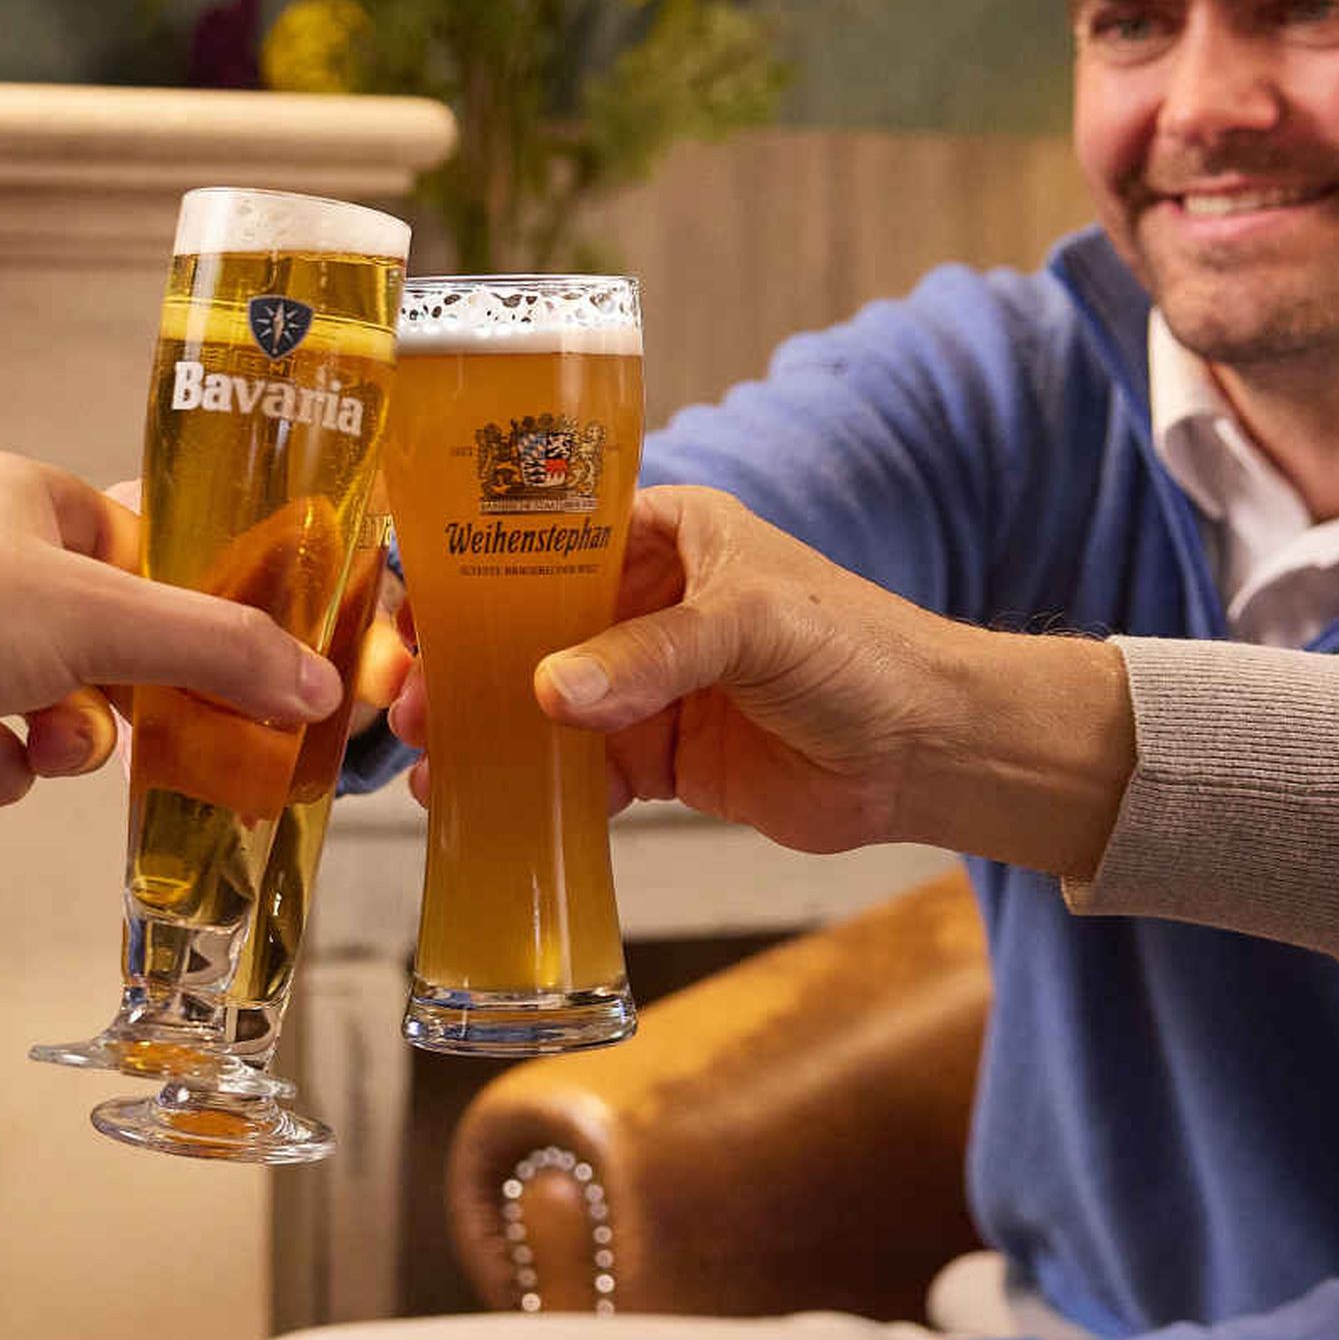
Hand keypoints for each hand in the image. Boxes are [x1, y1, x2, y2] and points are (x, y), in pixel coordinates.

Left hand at [0, 451, 338, 804]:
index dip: (192, 605)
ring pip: (53, 702)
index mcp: (32, 500)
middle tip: (134, 719)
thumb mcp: (103, 621)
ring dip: (57, 740)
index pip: (146, 544)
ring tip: (37, 742)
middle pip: (108, 640)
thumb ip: (218, 650)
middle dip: (120, 699)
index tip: (233, 657)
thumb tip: (313, 685)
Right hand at [448, 485, 1137, 871]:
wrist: (932, 750)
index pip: (541, 535)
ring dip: (481, 730)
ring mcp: (645, 683)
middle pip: (521, 625)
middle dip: (458, 662)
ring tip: (426, 761)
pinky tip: (478, 805)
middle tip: (407, 702)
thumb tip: (550, 692)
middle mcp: (642, 602)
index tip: (415, 610)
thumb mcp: (751, 627)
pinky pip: (574, 768)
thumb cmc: (860, 649)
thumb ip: (651, 657)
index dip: (468, 570)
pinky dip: (527, 787)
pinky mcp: (658, 757)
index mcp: (661, 534)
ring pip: (537, 702)